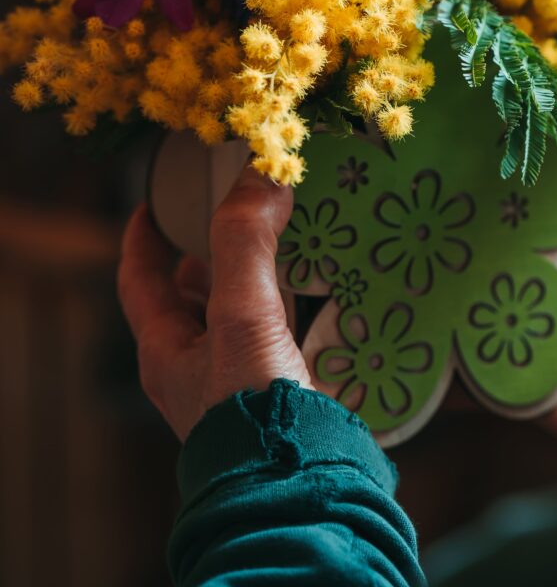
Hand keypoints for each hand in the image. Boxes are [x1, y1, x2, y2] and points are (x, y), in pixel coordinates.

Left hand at [118, 166, 311, 440]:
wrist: (297, 488)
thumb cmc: (253, 408)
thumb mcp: (242, 314)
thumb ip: (245, 241)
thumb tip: (260, 173)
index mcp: (166, 349)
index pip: (139, 280)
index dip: (142, 237)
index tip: (153, 203)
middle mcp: (192, 369)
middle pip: (185, 299)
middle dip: (202, 254)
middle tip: (227, 217)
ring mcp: (231, 386)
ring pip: (228, 319)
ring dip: (246, 281)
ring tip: (275, 246)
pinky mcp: (271, 396)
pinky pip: (267, 340)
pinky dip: (280, 311)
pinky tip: (311, 299)